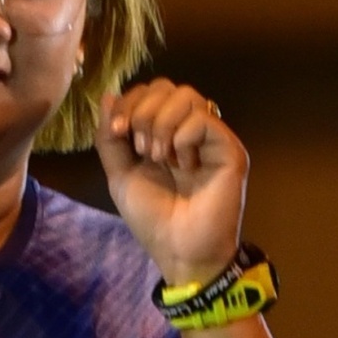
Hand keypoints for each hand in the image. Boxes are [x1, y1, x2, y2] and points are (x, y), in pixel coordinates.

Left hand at [98, 78, 247, 296]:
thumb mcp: (120, 175)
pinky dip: (182, 139)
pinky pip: (202, 119)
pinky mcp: (229, 149)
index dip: (129, 103)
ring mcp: (211, 138)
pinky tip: (183, 165)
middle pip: (166, 86)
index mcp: (164, 132)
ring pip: (186, 96)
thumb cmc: (153, 219)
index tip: (116, 133)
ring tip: (159, 158)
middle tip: (141, 149)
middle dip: (142, 111)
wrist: (179, 251)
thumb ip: (110, 137)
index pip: (149, 91)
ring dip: (161, 124)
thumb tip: (108, 96)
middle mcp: (189, 130)